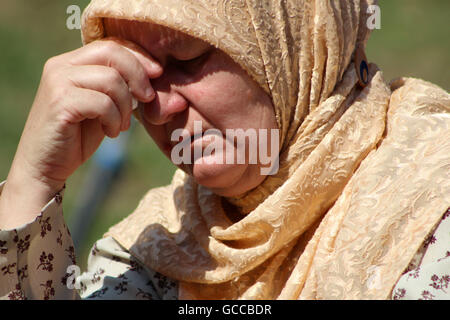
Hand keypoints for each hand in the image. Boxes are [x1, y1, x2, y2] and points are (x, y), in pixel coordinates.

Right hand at [0, 38, 161, 228]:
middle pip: (112, 53)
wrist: (46, 166)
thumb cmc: (78, 137)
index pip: (111, 45)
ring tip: (121, 125)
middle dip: (138, 76)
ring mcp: (58, 82)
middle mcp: (61, 66)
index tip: (157, 74)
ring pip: (111, 80)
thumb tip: (153, 74)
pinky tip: (110, 133)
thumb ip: (119, 87)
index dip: (139, 57)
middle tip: (147, 99)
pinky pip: (103, 103)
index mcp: (71, 62)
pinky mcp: (60, 103)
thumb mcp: (104, 106)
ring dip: (126, 106)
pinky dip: (114, 120)